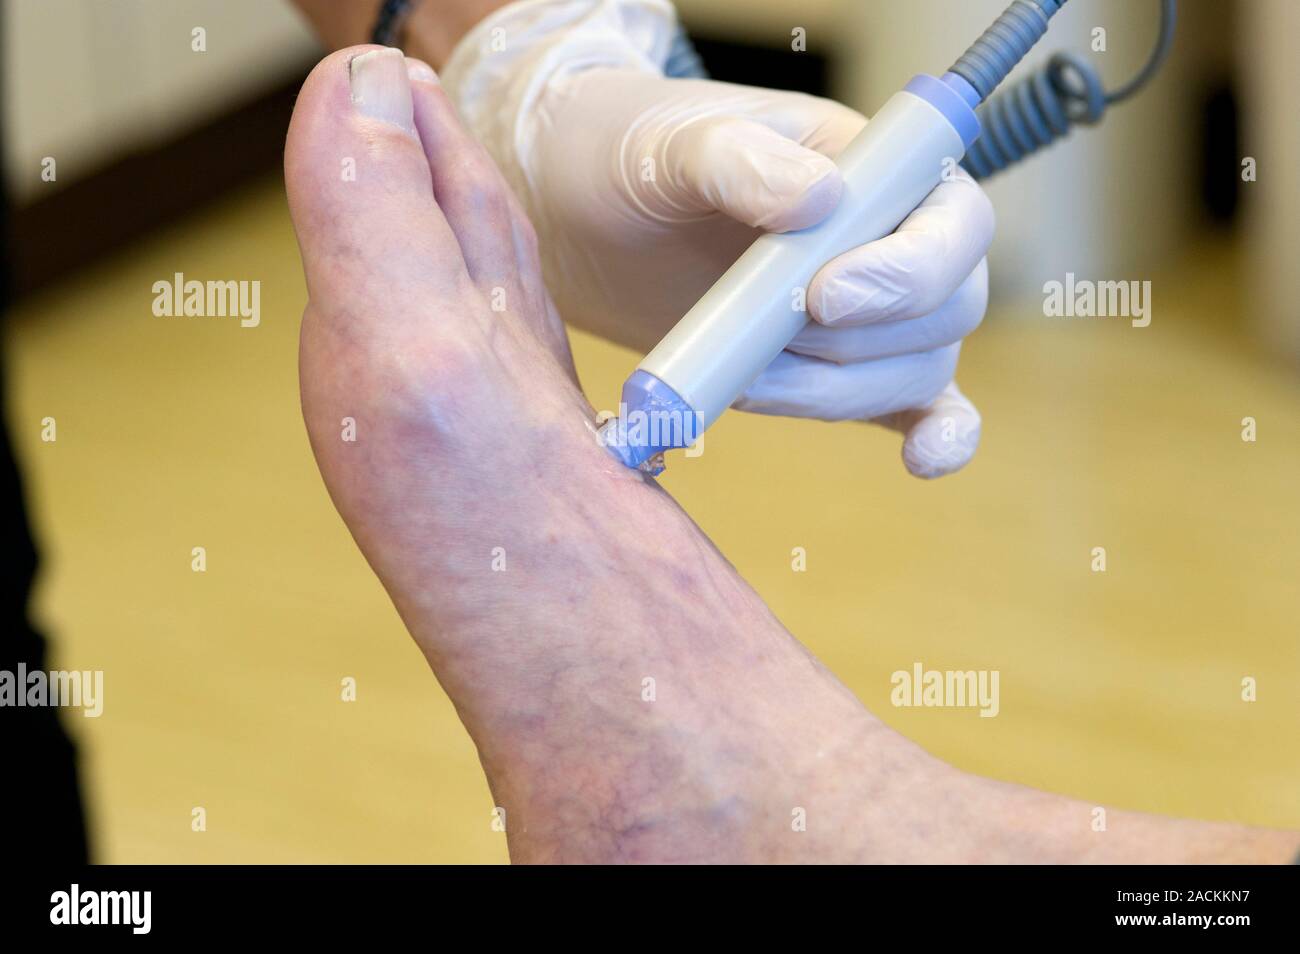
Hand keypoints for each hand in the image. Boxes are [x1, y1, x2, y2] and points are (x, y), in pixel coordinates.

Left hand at [405, 0, 991, 476]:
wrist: (584, 220)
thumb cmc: (635, 160)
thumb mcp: (670, 145)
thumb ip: (736, 161)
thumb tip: (818, 201)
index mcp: (879, 167)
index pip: (955, 222)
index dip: (909, 272)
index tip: (822, 298)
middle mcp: (894, 240)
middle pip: (944, 311)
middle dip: (853, 345)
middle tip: (759, 348)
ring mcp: (874, 315)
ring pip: (912, 373)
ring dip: (831, 394)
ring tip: (740, 380)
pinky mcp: (840, 370)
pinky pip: (919, 408)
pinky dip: (935, 437)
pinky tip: (922, 462)